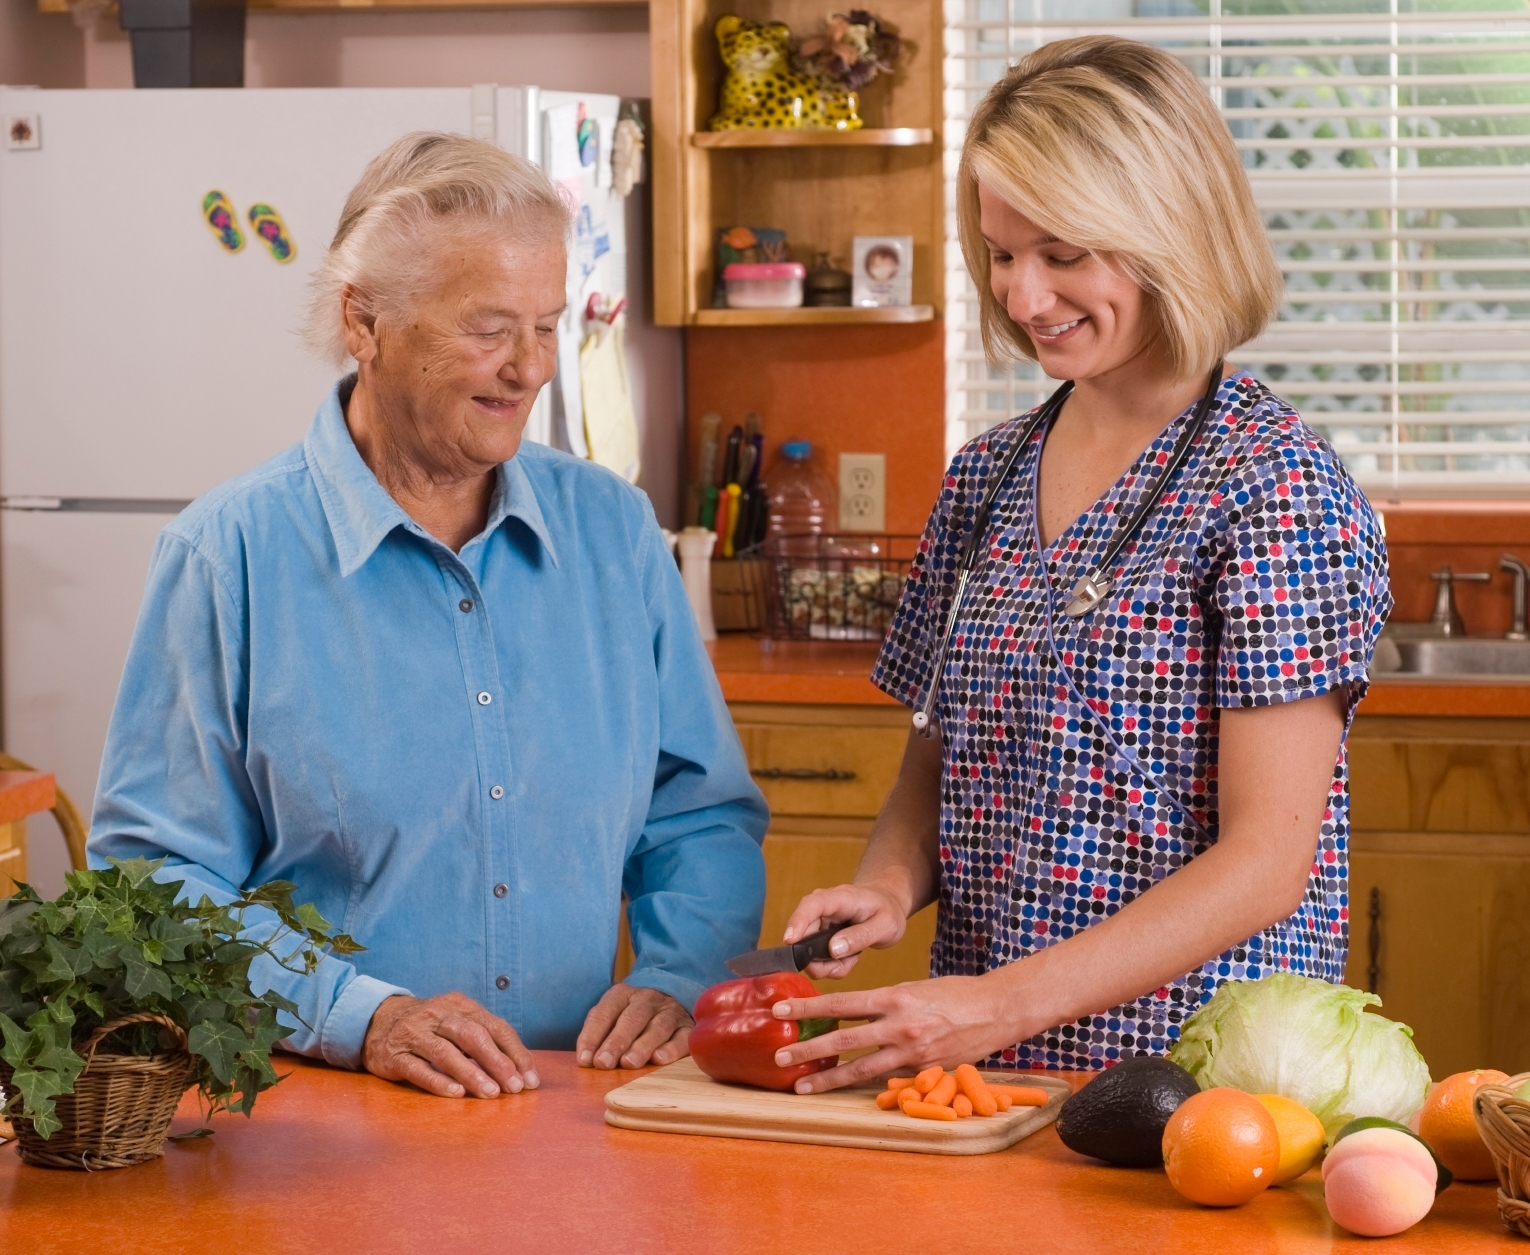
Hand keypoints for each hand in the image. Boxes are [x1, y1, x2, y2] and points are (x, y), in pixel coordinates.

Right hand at [362, 992, 536, 1097]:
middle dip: (497, 1062)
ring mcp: (414, 1033)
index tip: (530, 1078)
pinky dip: (438, 1081)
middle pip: (473, 1036)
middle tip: (514, 1088)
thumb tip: (519, 1069)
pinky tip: (456, 1093)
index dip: (515, 1053)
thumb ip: (484, 1039)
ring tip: (491, 1093)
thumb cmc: (430, 1026)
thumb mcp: (457, 1021)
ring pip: (446, 1052)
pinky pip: (418, 1068)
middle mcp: (438, 1015)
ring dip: (472, 1073)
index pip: (495, 1027)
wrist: (376, 1019)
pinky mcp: (394, 1054)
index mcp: (460, 1005)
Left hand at [576, 984, 692, 1069]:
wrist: (673, 997)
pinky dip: (671, 1048)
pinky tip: (659, 1059)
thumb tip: (586, 1061)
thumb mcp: (613, 1016)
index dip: (593, 1036)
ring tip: (629, 1063)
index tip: (585, 1060)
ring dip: (642, 1046)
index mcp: (622, 994)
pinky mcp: (688, 1026)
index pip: (604, 1012)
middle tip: (604, 1063)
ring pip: (658, 1026)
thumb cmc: (633, 1017)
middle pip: (631, 1018)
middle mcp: (647, 999)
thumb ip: (599, 1035)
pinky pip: (682, 1036)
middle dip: (616, 1042)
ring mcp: (670, 1011)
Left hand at [766, 975, 1013, 1092]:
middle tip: (779, 1055)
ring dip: (827, 1078)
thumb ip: (885, 1004)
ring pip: (860, 1067)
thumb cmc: (955, 993)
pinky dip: (865, 1085)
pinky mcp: (924, 1070)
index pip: (841, 1003)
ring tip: (801, 1085)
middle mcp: (899, 1024)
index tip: (782, 1012)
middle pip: (843, 1038)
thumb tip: (853, 1015)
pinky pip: (888, 1079)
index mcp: (894, 996)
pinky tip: (846, 1091)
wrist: (996, 1009)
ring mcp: (912, 1051)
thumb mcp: (914, 989)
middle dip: (807, 1048)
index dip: (808, 1008)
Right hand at [782, 882, 908, 979]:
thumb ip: (860, 936)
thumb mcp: (885, 924)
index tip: (790, 941)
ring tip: (852, 959)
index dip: (797, 922)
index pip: (812, 905)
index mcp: (839, 899)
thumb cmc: (886, 910)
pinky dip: (833, 966)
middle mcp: (822, 910)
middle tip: (842, 966)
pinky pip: (818, 960)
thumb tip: (833, 949)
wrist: (886, 905)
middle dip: (818, 959)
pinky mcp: (819, 939)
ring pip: (809, 953)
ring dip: (829, 965)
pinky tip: (849, 958)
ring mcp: (819, 925)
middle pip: (804, 936)